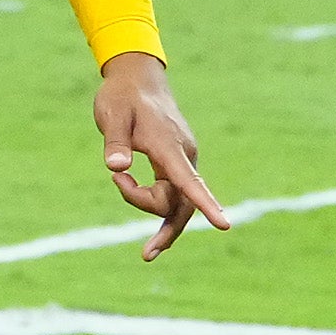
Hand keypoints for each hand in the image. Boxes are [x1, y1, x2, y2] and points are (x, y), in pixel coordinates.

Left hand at [92, 52, 228, 260]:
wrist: (137, 79)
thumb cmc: (122, 97)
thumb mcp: (111, 116)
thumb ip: (114, 142)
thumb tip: (116, 167)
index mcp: (168, 145)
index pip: (189, 181)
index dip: (206, 204)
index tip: (224, 225)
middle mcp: (183, 155)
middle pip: (181, 204)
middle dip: (165, 228)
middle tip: (146, 254)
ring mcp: (182, 160)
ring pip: (174, 201)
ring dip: (145, 203)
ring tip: (117, 178)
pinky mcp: (176, 163)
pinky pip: (171, 193)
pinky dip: (150, 199)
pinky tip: (128, 185)